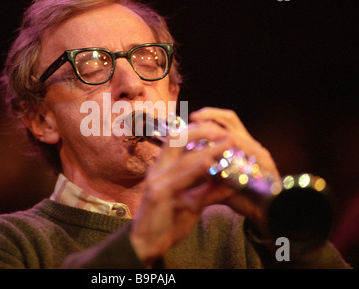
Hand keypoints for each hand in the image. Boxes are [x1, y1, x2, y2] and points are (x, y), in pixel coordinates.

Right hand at [130, 107, 279, 264]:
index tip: (218, 128)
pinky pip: (181, 183)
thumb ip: (205, 191)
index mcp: (162, 169)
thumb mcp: (189, 203)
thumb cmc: (165, 221)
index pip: (176, 141)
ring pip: (183, 161)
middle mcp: (157, 171)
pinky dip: (197, 173)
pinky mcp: (158, 197)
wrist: (144, 244)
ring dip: (208, 151)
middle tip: (224, 131)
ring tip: (227, 144)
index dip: (196, 130)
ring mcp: (156, 183)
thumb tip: (228, 183)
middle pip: (176, 141)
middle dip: (201, 131)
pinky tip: (210, 165)